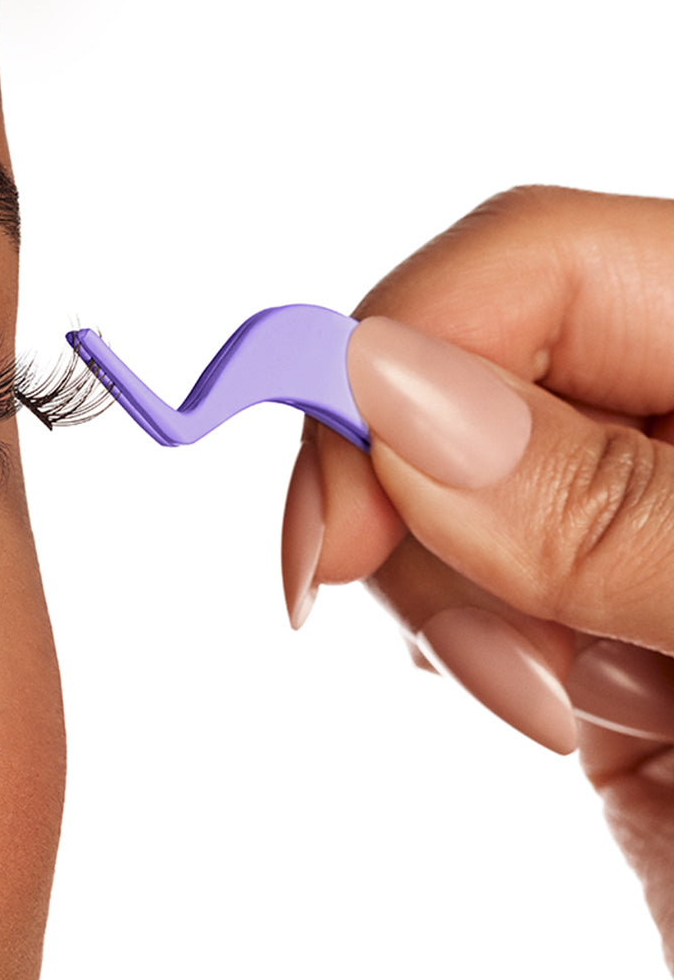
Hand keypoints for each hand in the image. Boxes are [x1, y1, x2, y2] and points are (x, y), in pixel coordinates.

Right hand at [281, 185, 673, 967]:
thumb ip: (622, 512)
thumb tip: (397, 390)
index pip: (546, 267)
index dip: (400, 363)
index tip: (338, 534)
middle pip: (467, 370)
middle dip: (412, 504)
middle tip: (487, 669)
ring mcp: (652, 527)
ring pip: (438, 481)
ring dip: (440, 589)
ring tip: (547, 710)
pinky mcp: (606, 622)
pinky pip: (468, 577)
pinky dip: (457, 636)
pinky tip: (542, 711)